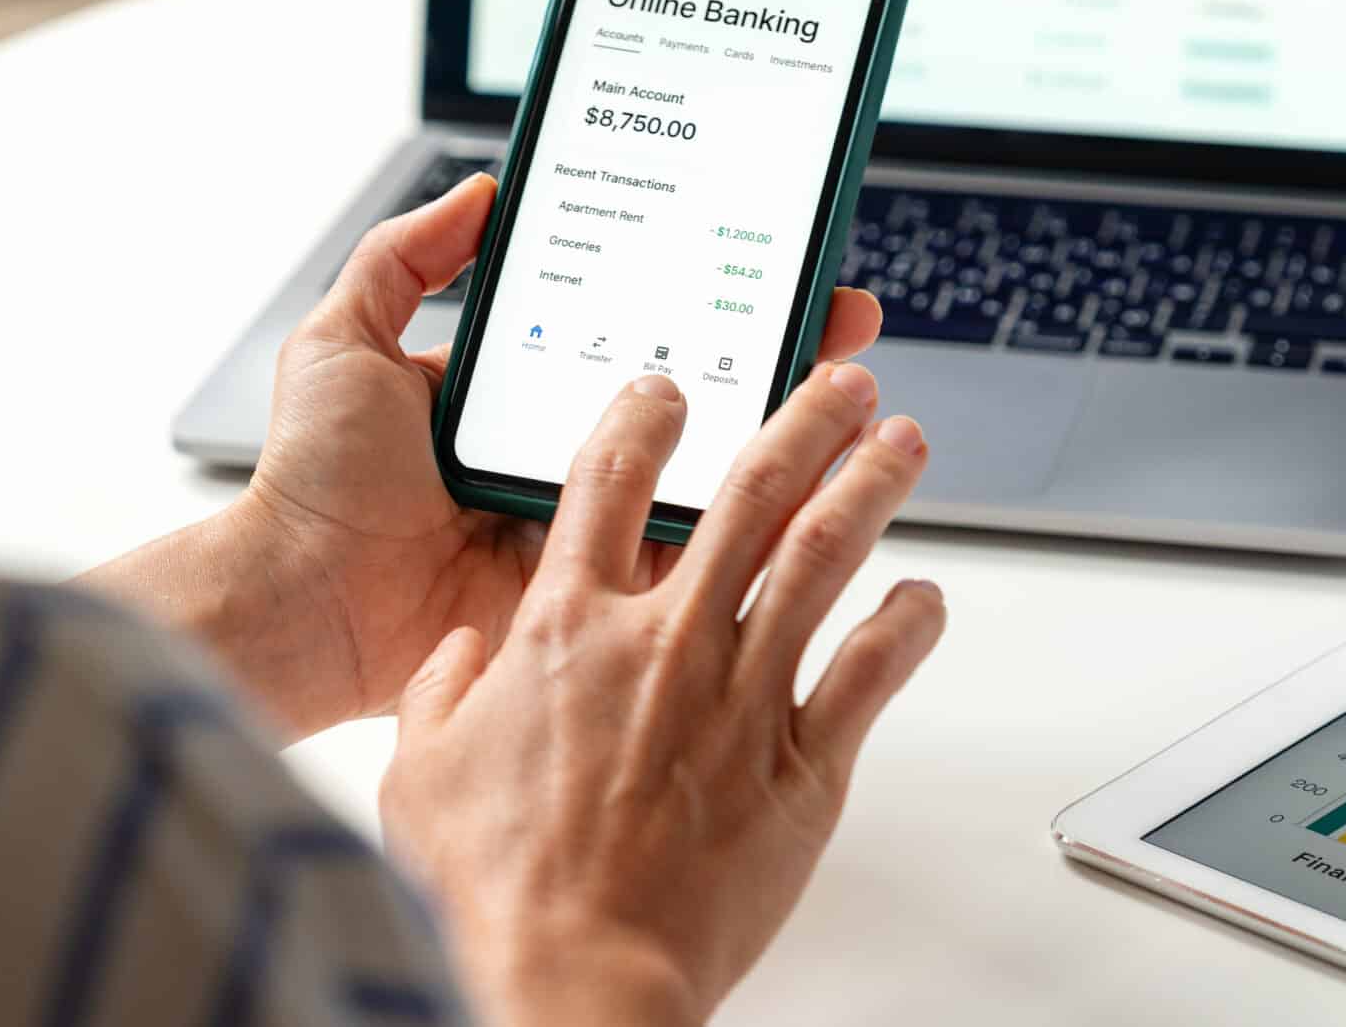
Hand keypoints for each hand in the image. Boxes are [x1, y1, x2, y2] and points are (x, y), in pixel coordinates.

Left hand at [84, 174, 883, 740]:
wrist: (299, 606)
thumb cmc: (312, 482)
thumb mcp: (343, 341)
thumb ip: (405, 257)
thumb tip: (482, 189)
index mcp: (524, 389)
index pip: (635, 323)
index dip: (700, 290)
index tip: (761, 253)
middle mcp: (568, 449)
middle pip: (696, 388)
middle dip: (776, 349)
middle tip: (839, 314)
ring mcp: (592, 521)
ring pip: (711, 468)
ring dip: (786, 431)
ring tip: (848, 387)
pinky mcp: (601, 589)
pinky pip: (688, 553)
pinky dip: (753, 528)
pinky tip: (810, 483)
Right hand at [379, 365, 944, 1026]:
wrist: (573, 979)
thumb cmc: (498, 892)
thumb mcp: (419, 775)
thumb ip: (440, 696)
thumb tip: (455, 656)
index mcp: (568, 631)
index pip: (608, 483)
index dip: (643, 418)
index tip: (670, 389)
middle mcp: (666, 643)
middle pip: (749, 494)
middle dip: (805, 420)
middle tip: (843, 379)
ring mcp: (742, 697)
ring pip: (825, 558)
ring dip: (872, 487)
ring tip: (904, 443)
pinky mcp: (802, 766)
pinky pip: (872, 673)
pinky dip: (907, 625)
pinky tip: (926, 596)